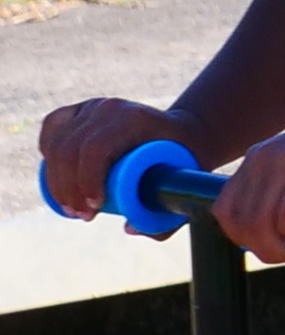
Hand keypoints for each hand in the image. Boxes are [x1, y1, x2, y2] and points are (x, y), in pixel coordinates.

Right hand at [34, 96, 180, 222]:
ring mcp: (94, 106)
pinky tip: (57, 176)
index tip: (94, 210)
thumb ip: (168, 218)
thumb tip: (128, 228)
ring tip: (71, 207)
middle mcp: (112, 108)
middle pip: (71, 149)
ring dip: (57, 181)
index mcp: (136, 119)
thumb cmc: (183, 161)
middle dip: (69, 189)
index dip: (87, 182)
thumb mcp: (185, 186)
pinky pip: (52, 128)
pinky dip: (49, 152)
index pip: (96, 149)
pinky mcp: (81, 110)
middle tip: (82, 215)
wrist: (184, 132)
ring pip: (58, 143)